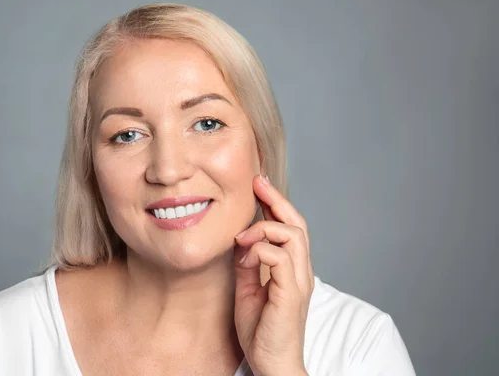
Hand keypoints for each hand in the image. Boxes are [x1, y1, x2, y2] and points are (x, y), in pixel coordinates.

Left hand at [234, 175, 313, 375]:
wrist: (271, 363)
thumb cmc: (261, 330)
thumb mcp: (249, 290)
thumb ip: (249, 265)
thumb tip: (241, 241)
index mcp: (293, 270)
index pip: (290, 228)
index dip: (277, 204)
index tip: (259, 185)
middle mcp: (301, 272)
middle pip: (298, 224)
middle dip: (277, 200)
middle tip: (256, 184)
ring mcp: (299, 282)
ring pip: (293, 235)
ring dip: (264, 228)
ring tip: (242, 237)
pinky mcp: (291, 293)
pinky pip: (280, 258)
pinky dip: (259, 250)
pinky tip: (244, 259)